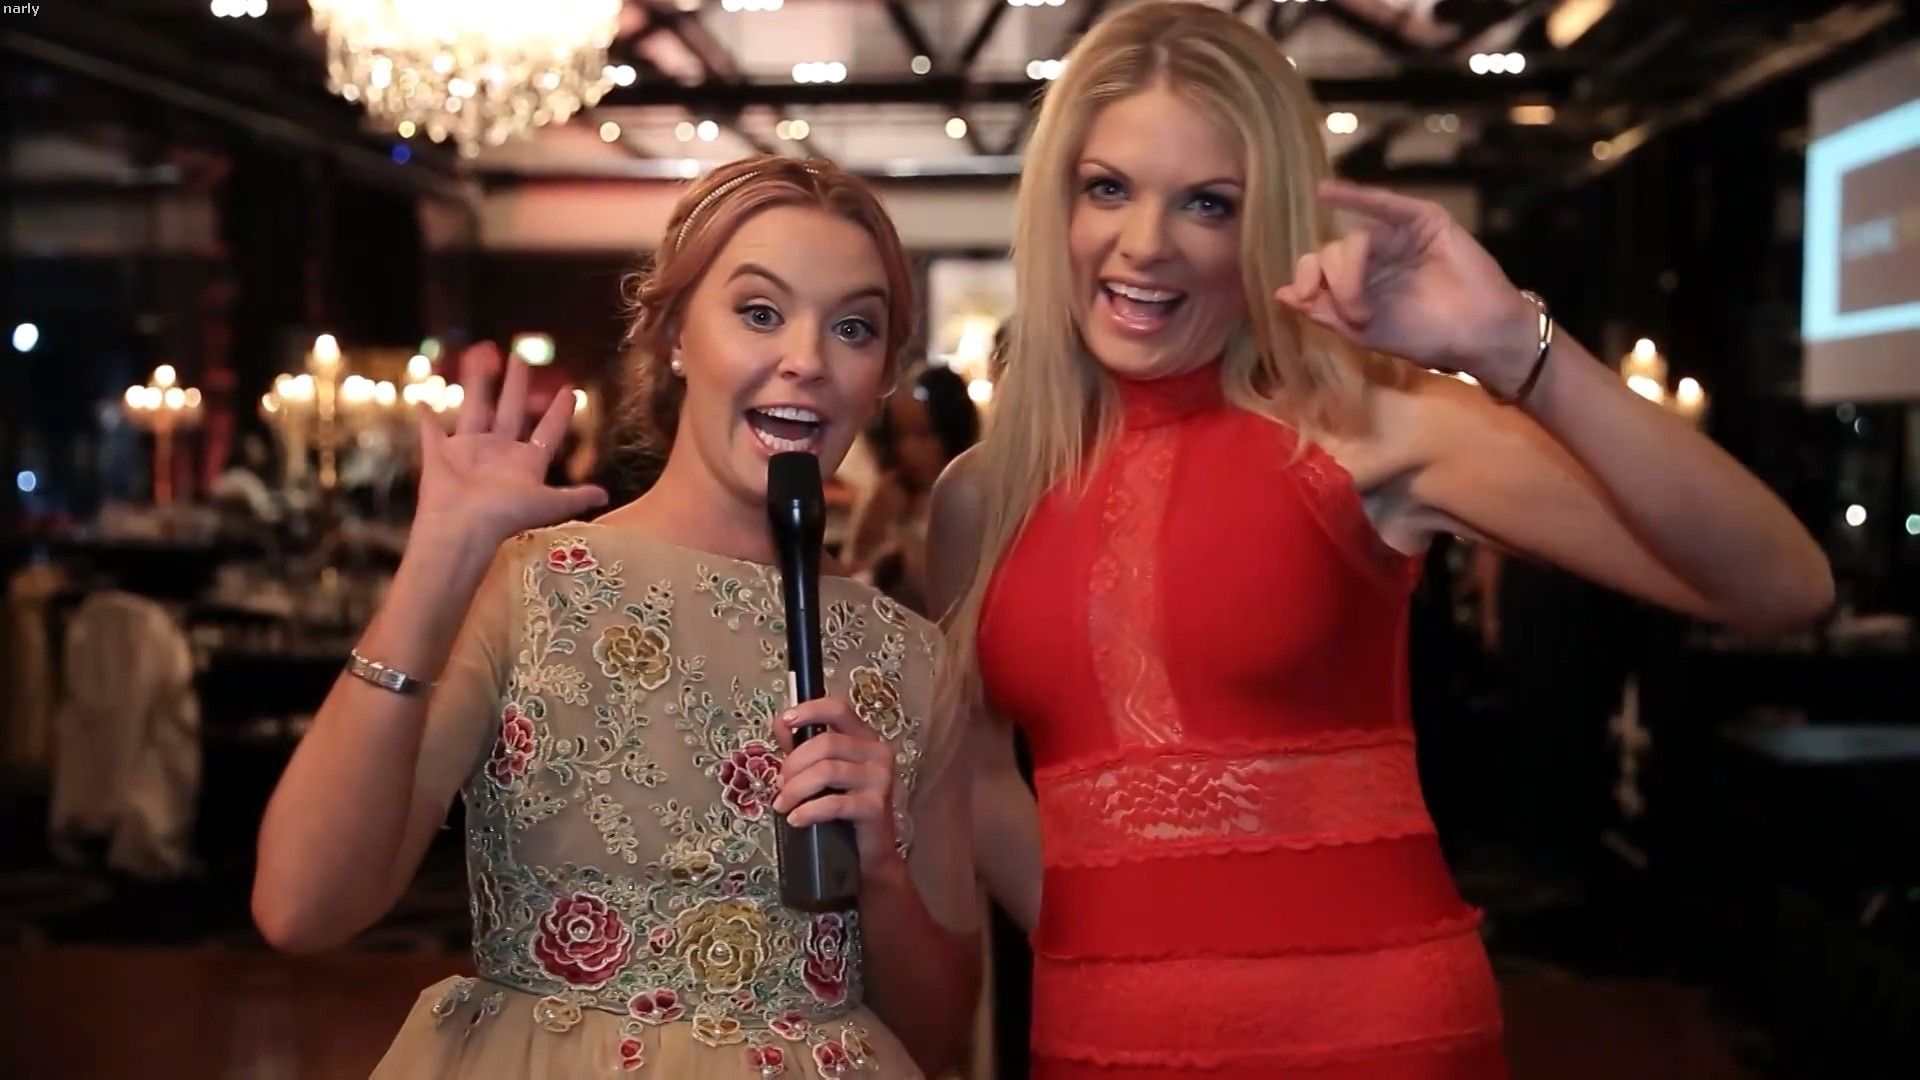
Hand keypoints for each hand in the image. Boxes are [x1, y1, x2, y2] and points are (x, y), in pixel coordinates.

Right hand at [410, 342, 607, 543]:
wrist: (461, 530)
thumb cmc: (504, 516)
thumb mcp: (547, 504)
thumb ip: (574, 497)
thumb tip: (605, 493)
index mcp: (526, 462)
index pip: (548, 431)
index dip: (559, 412)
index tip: (571, 389)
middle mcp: (499, 453)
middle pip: (510, 410)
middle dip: (515, 384)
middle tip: (519, 356)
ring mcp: (468, 452)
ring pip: (473, 408)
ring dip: (476, 383)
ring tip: (480, 354)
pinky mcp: (439, 455)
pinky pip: (431, 432)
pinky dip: (426, 418)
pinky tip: (422, 400)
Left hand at [771, 698, 901, 875]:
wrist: (870, 852)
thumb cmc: (845, 808)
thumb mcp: (822, 772)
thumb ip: (803, 746)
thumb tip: (781, 723)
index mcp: (865, 738)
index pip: (839, 710)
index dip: (811, 710)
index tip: (786, 720)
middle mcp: (877, 752)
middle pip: (826, 743)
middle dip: (794, 764)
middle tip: (780, 786)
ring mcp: (880, 779)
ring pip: (827, 771)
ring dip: (796, 789)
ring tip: (783, 805)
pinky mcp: (875, 807)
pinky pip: (833, 803)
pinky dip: (808, 810)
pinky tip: (796, 819)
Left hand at [1273, 179, 1540, 386]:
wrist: (1477, 336)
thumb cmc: (1426, 337)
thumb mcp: (1363, 332)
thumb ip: (1323, 311)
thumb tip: (1280, 294)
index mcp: (1357, 279)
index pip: (1316, 266)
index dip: (1305, 280)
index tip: (1306, 301)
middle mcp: (1373, 255)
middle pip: (1330, 253)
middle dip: (1335, 287)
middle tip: (1356, 317)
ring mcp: (1397, 236)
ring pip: (1353, 239)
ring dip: (1349, 277)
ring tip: (1365, 312)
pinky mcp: (1421, 221)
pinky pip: (1384, 204)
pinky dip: (1355, 196)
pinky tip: (1325, 193)